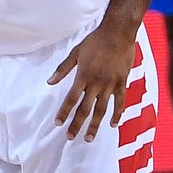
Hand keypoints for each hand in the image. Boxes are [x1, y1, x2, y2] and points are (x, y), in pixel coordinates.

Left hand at [48, 24, 134, 141]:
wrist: (118, 33)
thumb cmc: (95, 42)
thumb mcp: (75, 53)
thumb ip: (63, 69)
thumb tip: (49, 82)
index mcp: (83, 76)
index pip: (71, 98)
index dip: (64, 112)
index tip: (58, 123)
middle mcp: (96, 83)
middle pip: (85, 108)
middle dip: (77, 124)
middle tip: (70, 137)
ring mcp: (111, 85)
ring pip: (102, 110)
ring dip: (95, 125)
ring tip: (89, 138)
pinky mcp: (122, 83)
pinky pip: (120, 102)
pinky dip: (117, 114)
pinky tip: (113, 125)